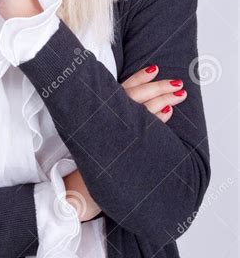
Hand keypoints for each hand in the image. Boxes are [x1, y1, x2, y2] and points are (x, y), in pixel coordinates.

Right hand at [63, 64, 187, 219]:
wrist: (79, 188)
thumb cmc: (92, 160)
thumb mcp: (96, 131)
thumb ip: (110, 115)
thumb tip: (131, 103)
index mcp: (101, 110)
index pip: (123, 88)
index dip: (139, 78)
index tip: (155, 68)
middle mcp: (107, 117)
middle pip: (137, 95)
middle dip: (159, 87)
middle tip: (178, 82)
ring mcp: (115, 132)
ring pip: (143, 109)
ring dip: (164, 100)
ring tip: (179, 94)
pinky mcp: (122, 146)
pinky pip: (143, 129)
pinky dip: (157, 119)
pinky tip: (169, 113)